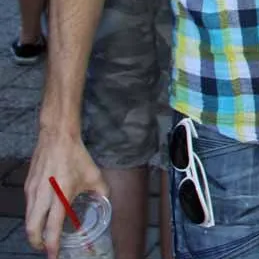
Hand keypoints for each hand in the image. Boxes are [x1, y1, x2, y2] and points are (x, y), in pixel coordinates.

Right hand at [25, 129, 106, 257]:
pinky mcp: (28, 186)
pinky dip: (32, 216)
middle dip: (37, 243)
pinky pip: (28, 207)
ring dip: (33, 231)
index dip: (52, 245)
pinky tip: (41, 216)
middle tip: (45, 248)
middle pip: (33, 229)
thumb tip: (105, 201)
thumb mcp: (93, 174)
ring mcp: (33, 191)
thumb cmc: (76, 156)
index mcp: (60, 196)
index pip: (52, 228)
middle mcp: (43, 196)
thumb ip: (100, 191)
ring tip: (43, 235)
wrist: (57, 137)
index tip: (54, 256)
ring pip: (28, 219)